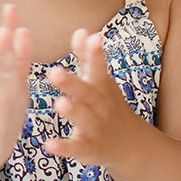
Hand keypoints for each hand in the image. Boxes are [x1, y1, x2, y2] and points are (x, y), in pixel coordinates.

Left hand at [43, 29, 145, 165]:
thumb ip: (87, 58)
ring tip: (59, 103)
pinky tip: (49, 144)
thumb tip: (81, 31)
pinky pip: (77, 148)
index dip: (96, 54)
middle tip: (54, 72)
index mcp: (102, 87)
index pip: (99, 68)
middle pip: (88, 93)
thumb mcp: (100, 82)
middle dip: (72, 83)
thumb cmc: (107, 105)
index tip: (93, 37)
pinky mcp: (89, 149)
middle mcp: (101, 106)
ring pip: (85, 119)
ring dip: (73, 112)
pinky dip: (64, 148)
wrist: (130, 144)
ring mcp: (97, 128)